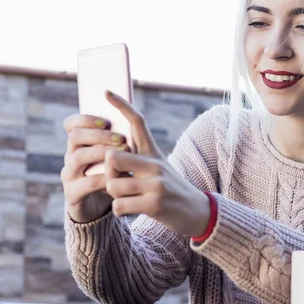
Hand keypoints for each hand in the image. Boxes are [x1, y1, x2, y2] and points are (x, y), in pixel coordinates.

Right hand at [61, 113, 130, 222]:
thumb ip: (117, 140)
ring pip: (78, 157)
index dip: (86, 119)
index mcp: (78, 145)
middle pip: (75, 137)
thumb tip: (132, 120)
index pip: (71, 124)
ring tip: (123, 153)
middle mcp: (70, 157)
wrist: (100, 209)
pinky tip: (118, 176)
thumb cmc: (111, 176)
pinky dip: (104, 177)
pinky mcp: (72, 194)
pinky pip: (86, 183)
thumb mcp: (113, 157)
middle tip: (120, 138)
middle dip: (99, 134)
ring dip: (102, 152)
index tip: (106, 121)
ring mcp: (69, 176)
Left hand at [103, 90, 210, 237]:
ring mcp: (156, 184)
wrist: (197, 212)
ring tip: (128, 198)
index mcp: (154, 152)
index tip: (106, 91)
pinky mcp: (154, 204)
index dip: (121, 105)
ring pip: (112, 185)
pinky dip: (119, 210)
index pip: (137, 122)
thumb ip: (137, 158)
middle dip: (107, 171)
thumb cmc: (170, 189)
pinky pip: (119, 205)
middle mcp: (155, 164)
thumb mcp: (158, 168)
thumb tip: (110, 152)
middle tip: (117, 180)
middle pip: (113, 156)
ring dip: (114, 195)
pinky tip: (131, 210)